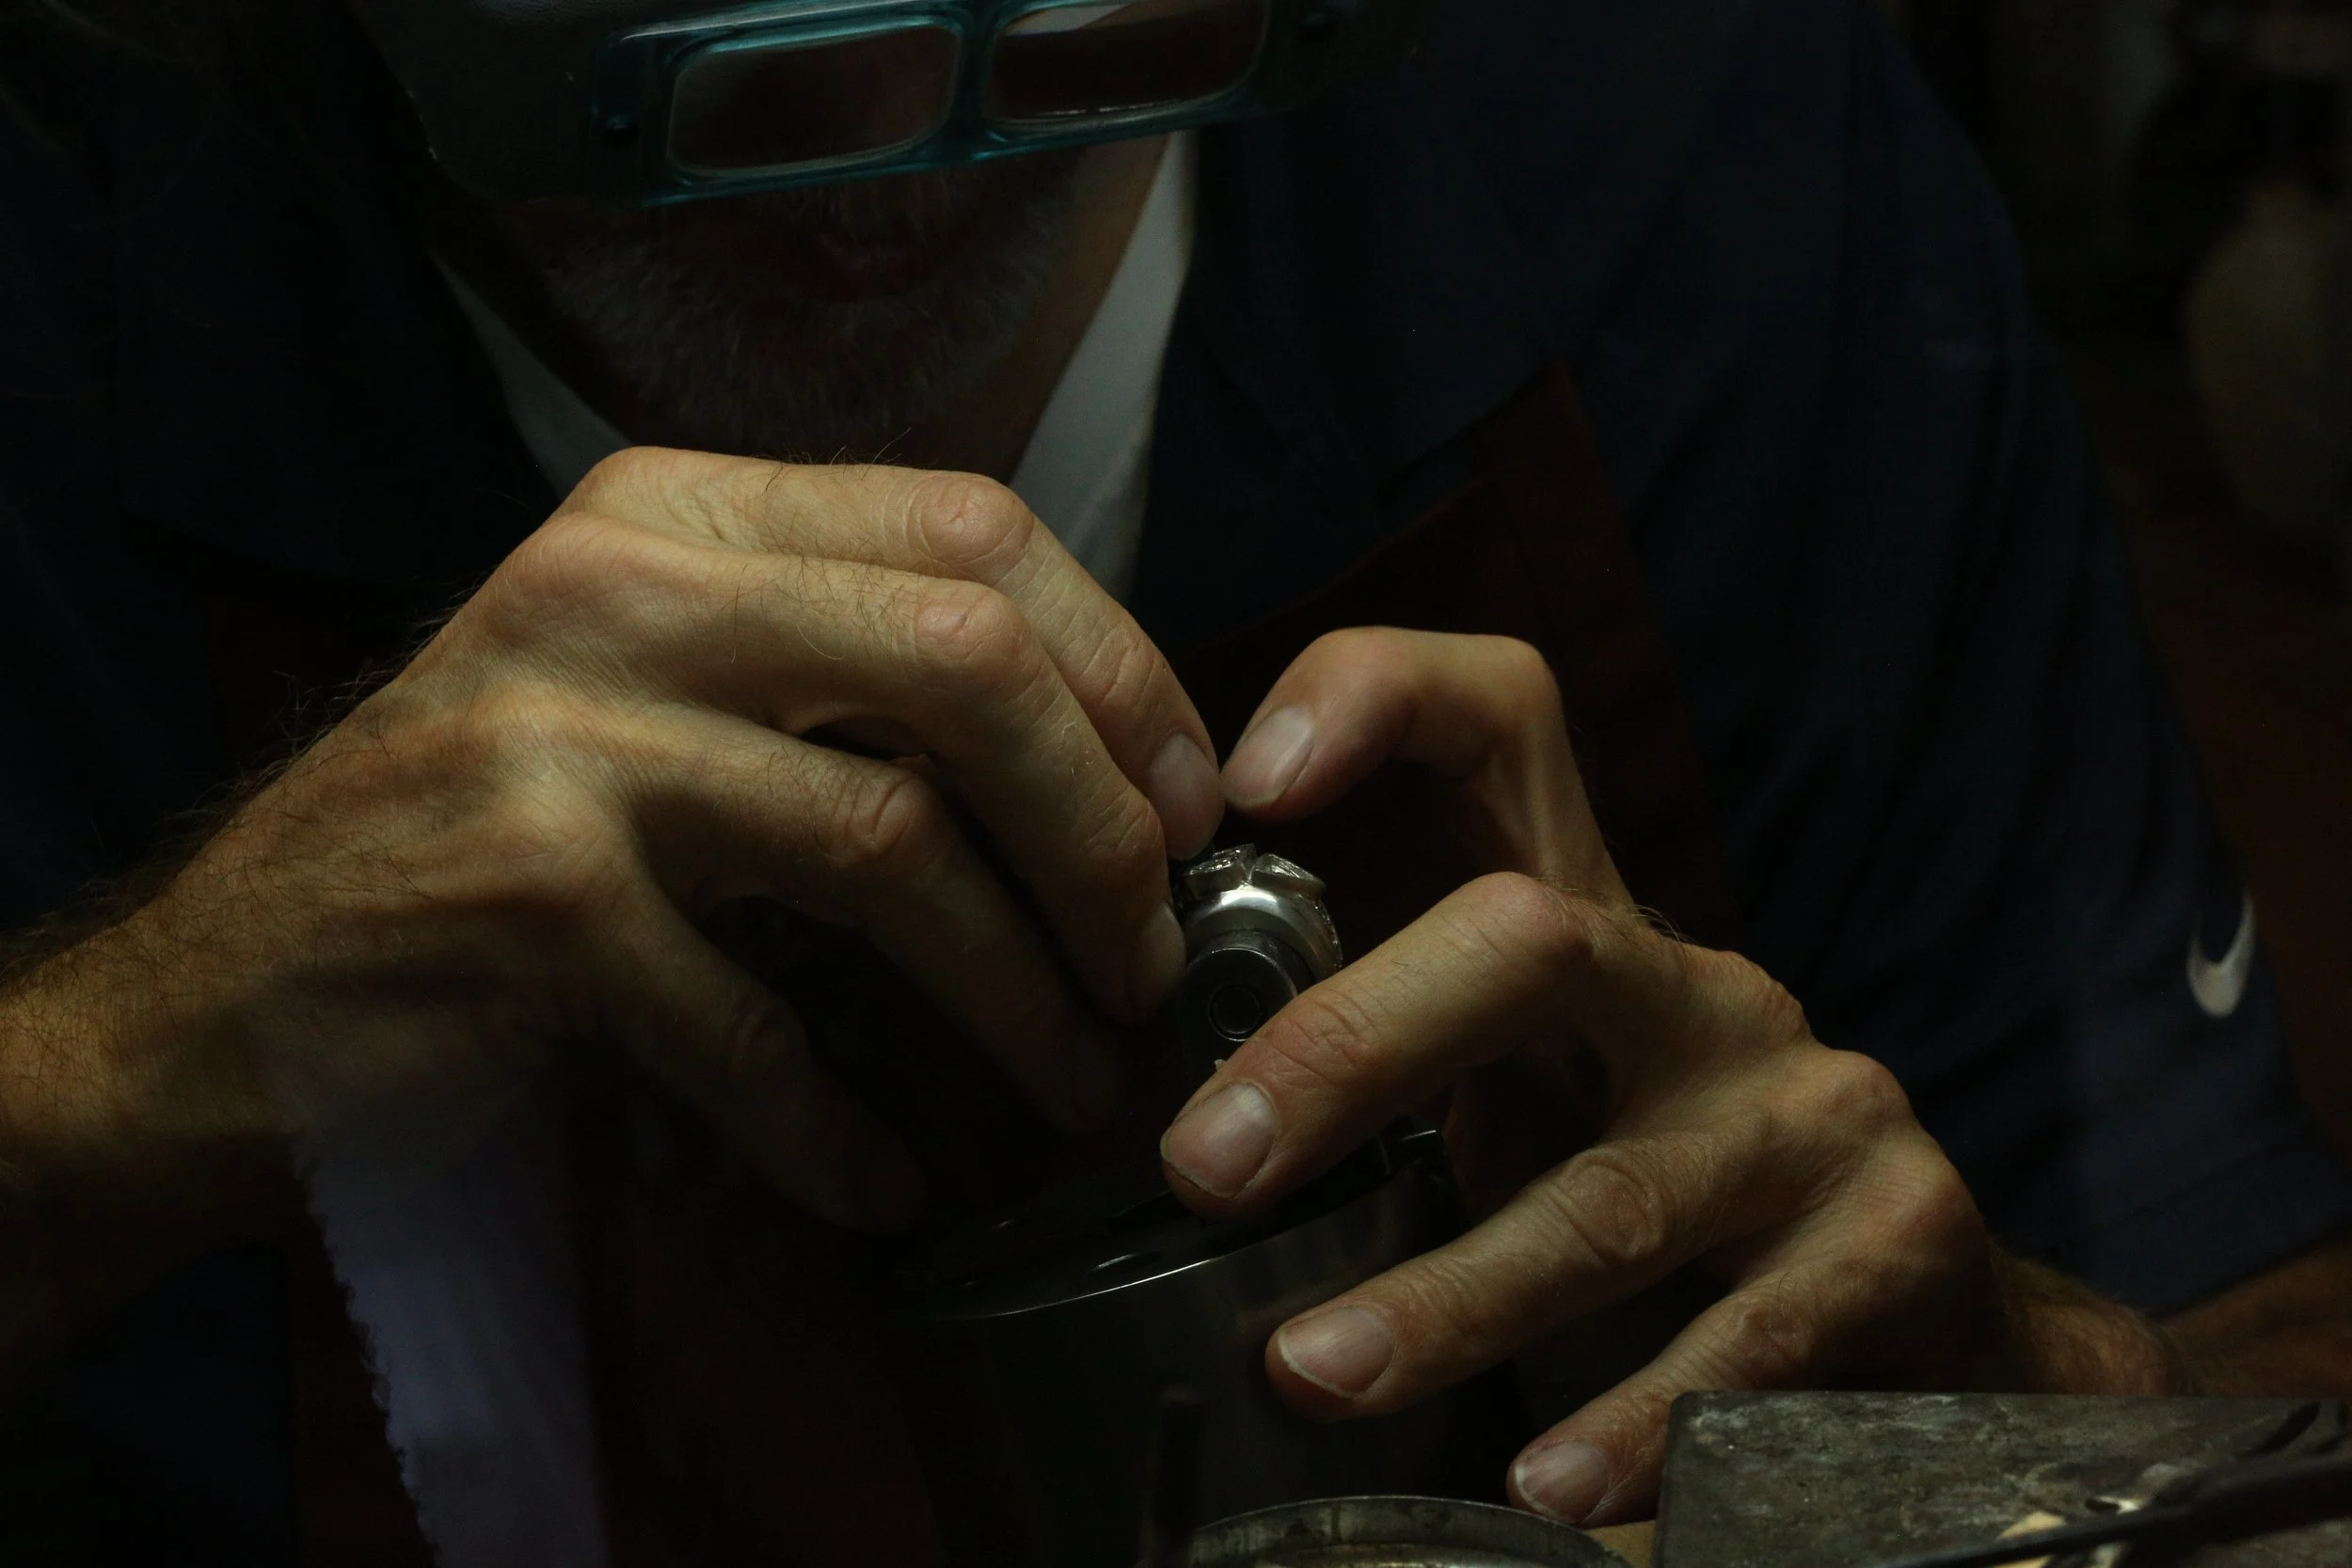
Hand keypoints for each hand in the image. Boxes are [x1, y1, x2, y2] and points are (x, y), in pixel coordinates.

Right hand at [28, 450, 1221, 1245]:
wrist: (222, 990)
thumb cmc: (475, 840)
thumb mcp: (643, 686)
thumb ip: (830, 667)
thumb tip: (1102, 754)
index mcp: (672, 514)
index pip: (974, 525)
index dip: (1123, 667)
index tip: (1187, 798)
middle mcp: (616, 592)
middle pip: (970, 657)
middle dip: (1105, 824)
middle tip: (1151, 952)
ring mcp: (566, 741)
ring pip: (895, 838)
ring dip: (1019, 988)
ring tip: (1074, 1074)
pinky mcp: (532, 904)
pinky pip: (766, 1025)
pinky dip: (845, 1125)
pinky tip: (885, 1177)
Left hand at [1157, 628, 2175, 1524]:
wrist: (1918, 1311)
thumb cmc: (1657, 1202)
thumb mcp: (1522, 1111)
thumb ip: (1393, 1090)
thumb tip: (1170, 1136)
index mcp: (1587, 935)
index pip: (1502, 723)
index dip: (1380, 699)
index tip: (1246, 782)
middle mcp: (1696, 990)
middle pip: (1529, 938)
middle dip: (1352, 1043)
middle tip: (1208, 1163)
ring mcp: (1804, 1107)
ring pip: (1612, 1191)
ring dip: (1454, 1293)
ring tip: (1318, 1370)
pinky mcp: (1895, 1237)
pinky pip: (1749, 1340)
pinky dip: (1634, 1422)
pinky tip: (1548, 1489)